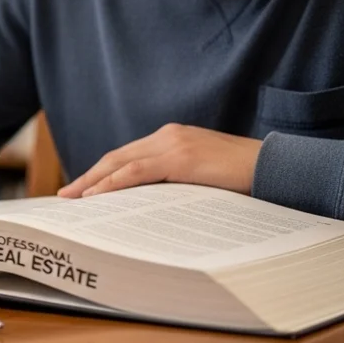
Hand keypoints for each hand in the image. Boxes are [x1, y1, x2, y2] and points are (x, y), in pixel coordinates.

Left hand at [58, 123, 262, 198]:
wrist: (277, 168)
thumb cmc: (244, 179)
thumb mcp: (202, 178)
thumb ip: (176, 183)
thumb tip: (149, 207)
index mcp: (172, 138)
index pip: (127, 156)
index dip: (102, 173)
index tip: (82, 189)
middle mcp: (168, 136)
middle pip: (116, 157)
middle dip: (89, 177)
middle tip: (66, 196)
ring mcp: (173, 144)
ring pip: (121, 163)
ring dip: (94, 182)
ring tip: (74, 199)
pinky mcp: (180, 157)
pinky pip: (137, 171)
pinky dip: (113, 183)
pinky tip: (97, 195)